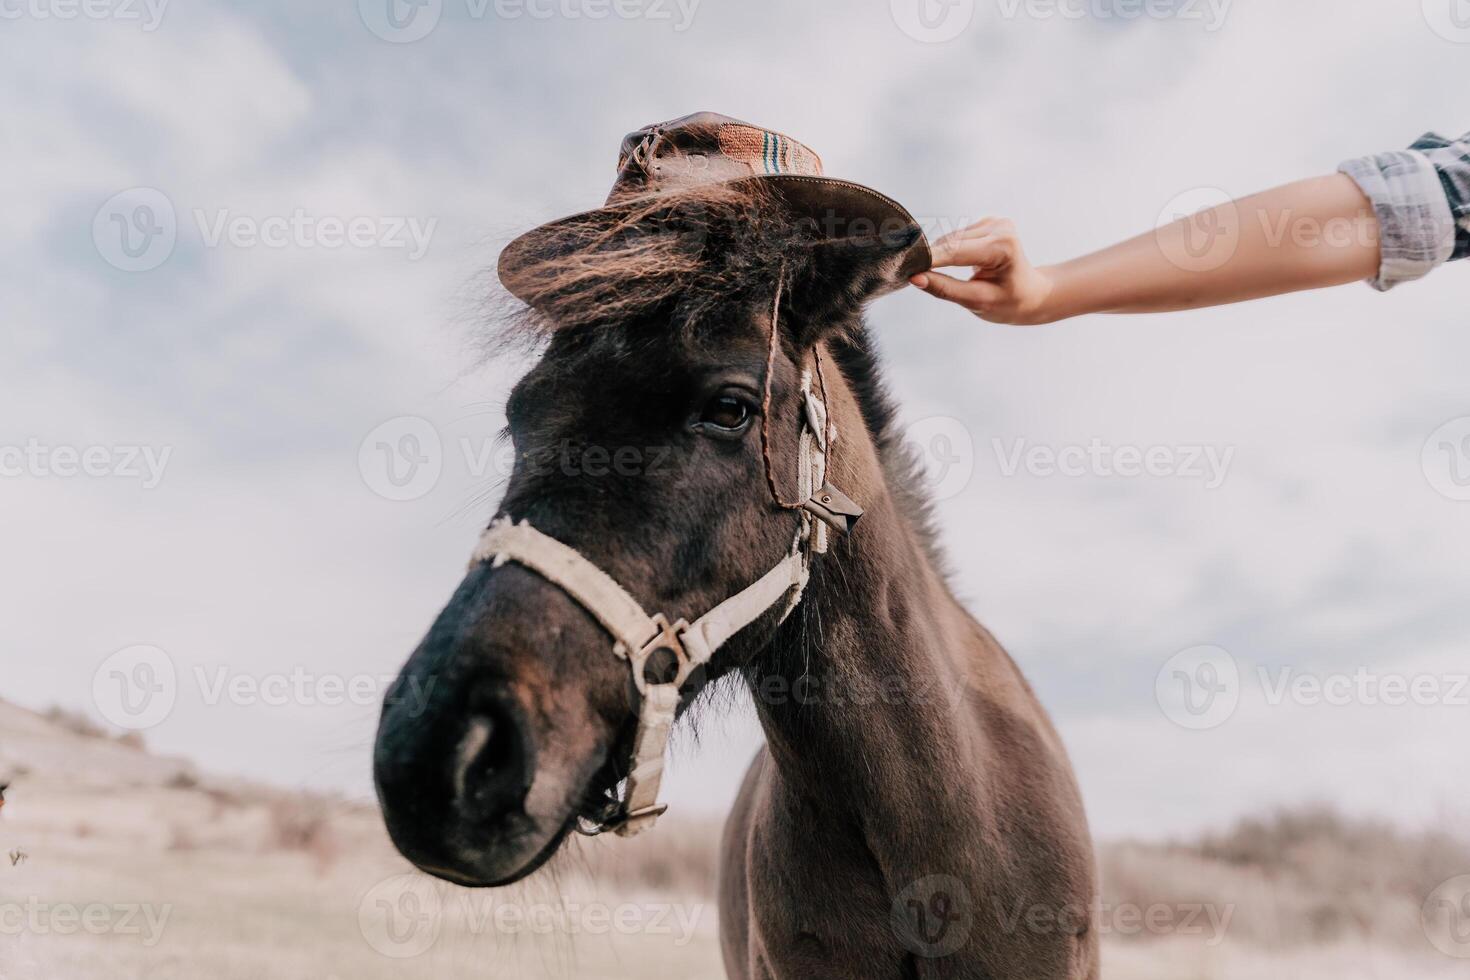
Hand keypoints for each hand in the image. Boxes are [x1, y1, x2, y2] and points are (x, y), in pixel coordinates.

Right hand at [909, 218, 1057, 324]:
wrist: (1031, 293)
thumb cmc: (1009, 303)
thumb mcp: (977, 301)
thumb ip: (946, 289)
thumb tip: (915, 278)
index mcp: (1002, 246)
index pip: (955, 253)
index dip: (927, 259)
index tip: (902, 267)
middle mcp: (999, 227)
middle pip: (950, 243)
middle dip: (929, 259)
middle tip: (907, 275)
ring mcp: (993, 222)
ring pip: (950, 239)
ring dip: (938, 256)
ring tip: (927, 275)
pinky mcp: (986, 223)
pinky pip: (955, 238)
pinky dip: (947, 252)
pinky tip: (947, 265)